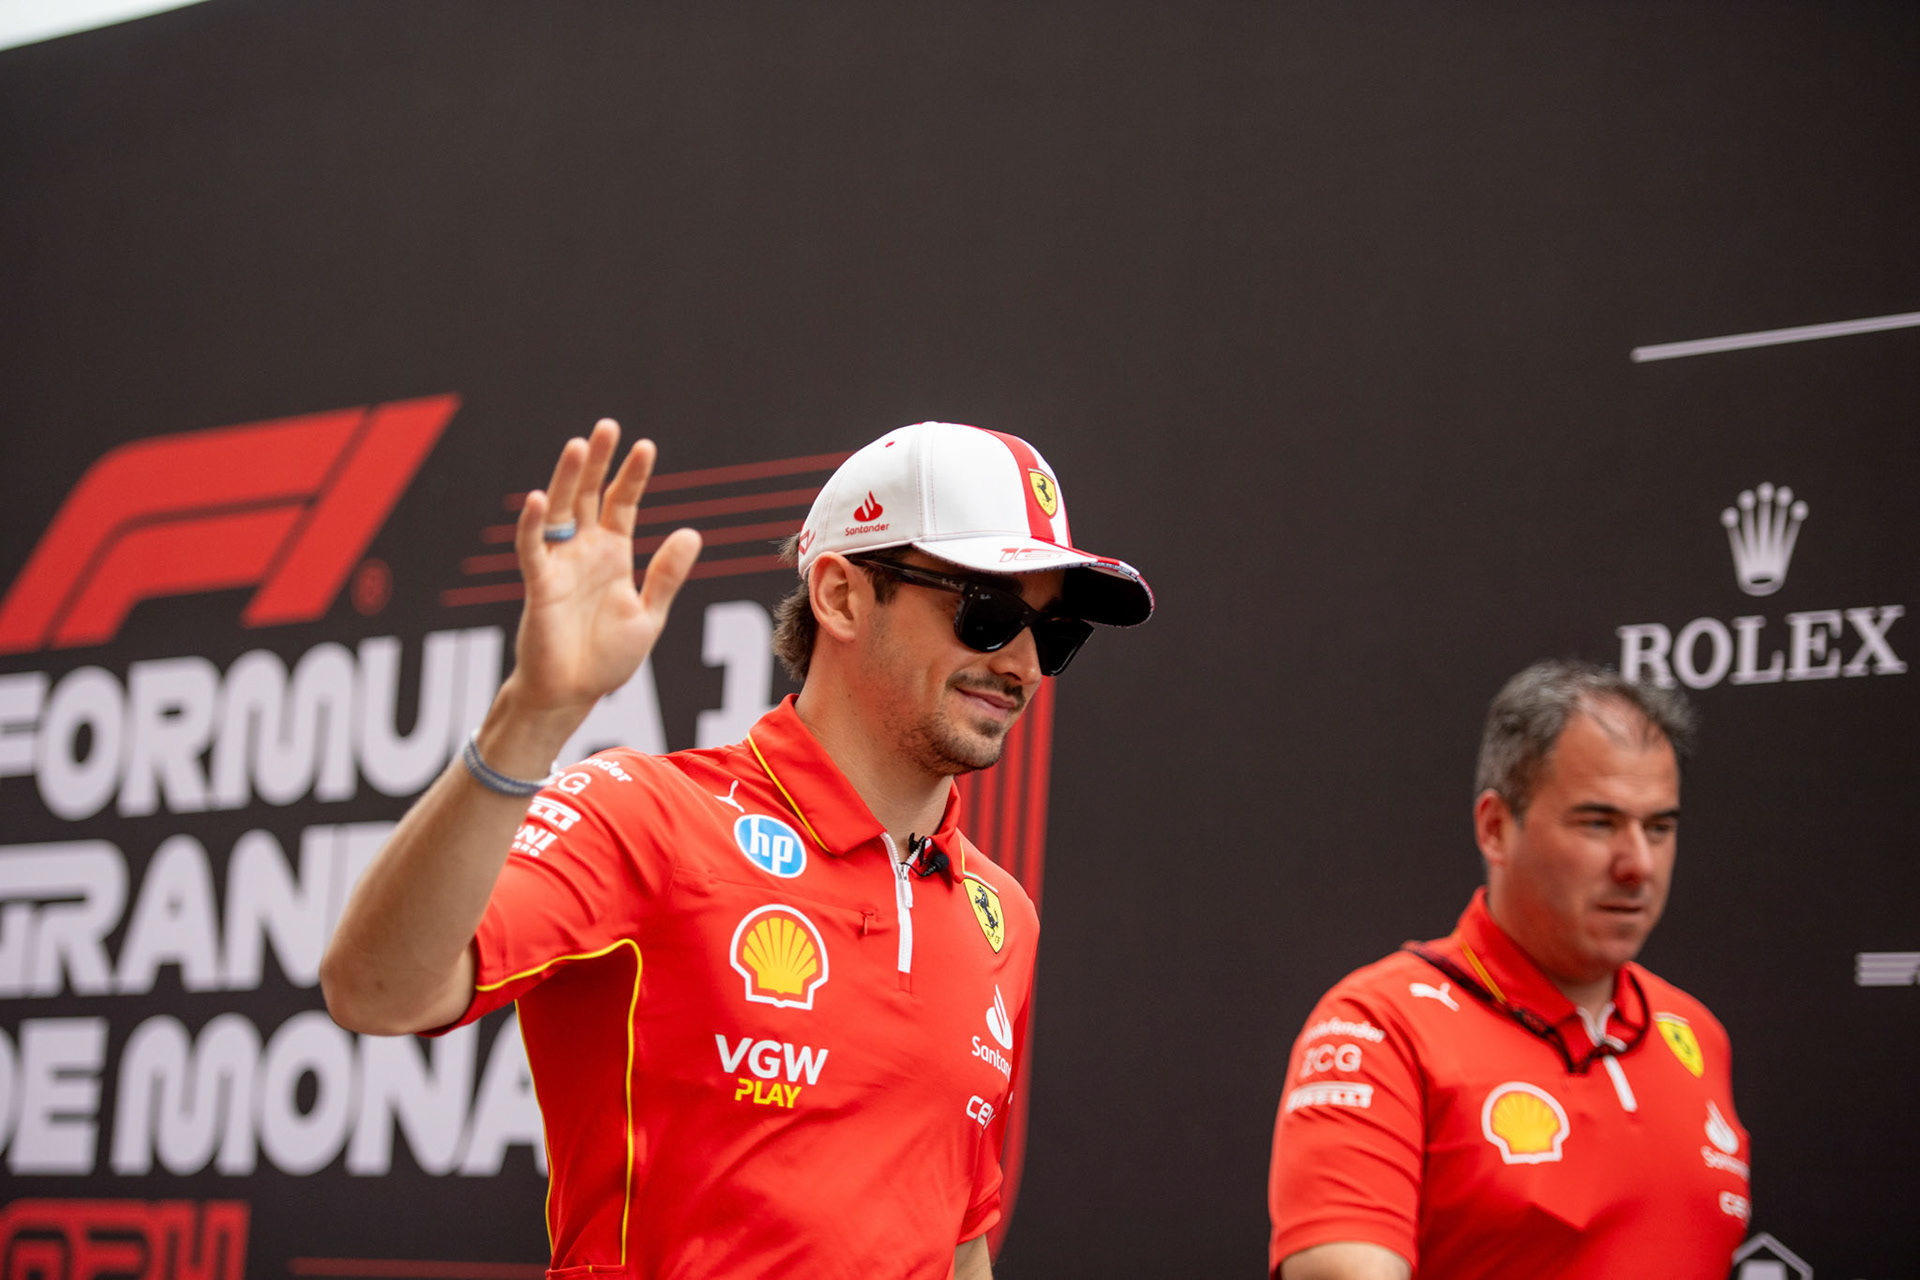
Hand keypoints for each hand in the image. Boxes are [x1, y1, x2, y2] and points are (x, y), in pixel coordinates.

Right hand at [492, 420, 701, 762]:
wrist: (572, 695)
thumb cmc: (606, 660)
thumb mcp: (648, 615)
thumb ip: (666, 576)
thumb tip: (691, 532)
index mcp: (613, 556)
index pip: (622, 504)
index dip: (632, 476)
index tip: (645, 446)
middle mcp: (584, 552)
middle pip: (590, 496)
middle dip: (599, 463)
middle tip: (608, 427)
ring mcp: (559, 565)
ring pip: (561, 512)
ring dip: (568, 480)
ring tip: (578, 446)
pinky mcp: (538, 585)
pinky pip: (532, 549)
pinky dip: (534, 524)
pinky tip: (540, 499)